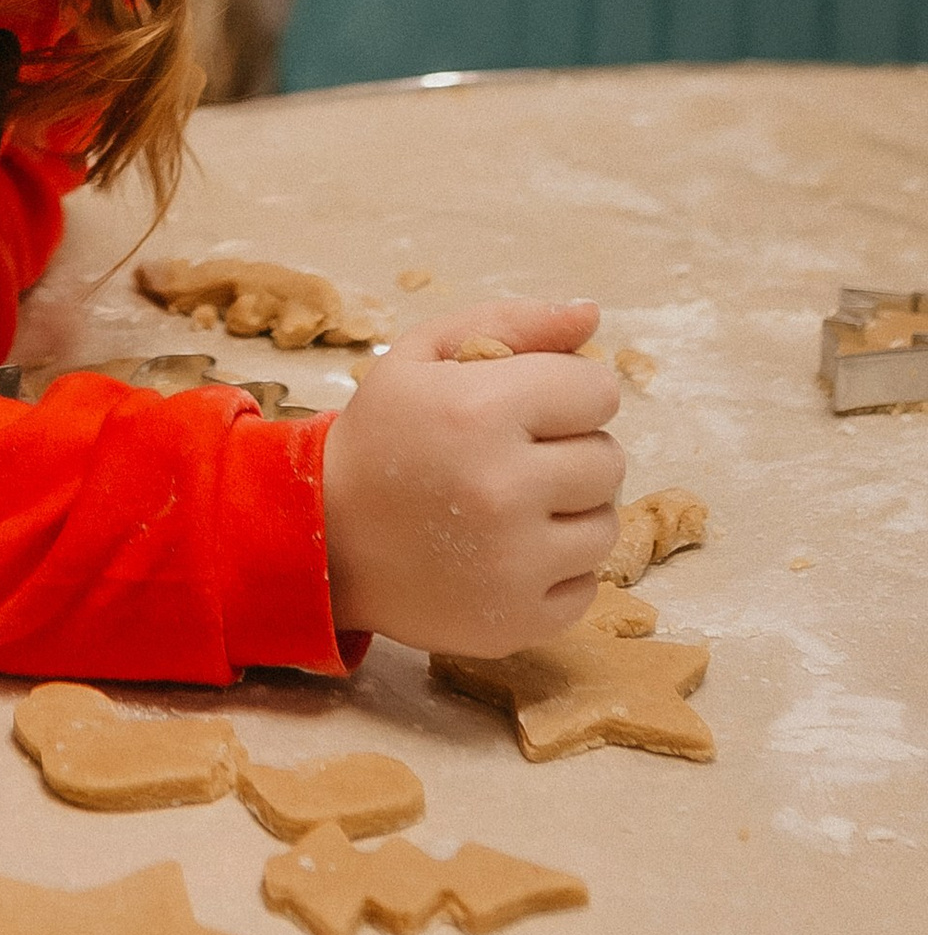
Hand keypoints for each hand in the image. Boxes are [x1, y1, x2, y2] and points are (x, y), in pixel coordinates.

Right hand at [320, 299, 622, 655]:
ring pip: (605, 525)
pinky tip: (509, 552)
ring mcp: (513, 564)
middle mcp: (502, 489)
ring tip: (515, 505)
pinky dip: (558, 569)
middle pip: (610, 460)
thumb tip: (592, 314)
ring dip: (571, 511)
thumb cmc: (380, 437)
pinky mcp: (518, 620)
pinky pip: (588, 585)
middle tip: (518, 457)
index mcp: (479, 411)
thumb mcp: (424, 356)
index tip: (532, 407)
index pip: (598, 392)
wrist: (325, 539)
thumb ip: (512, 324)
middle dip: (571, 451)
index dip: (568, 393)